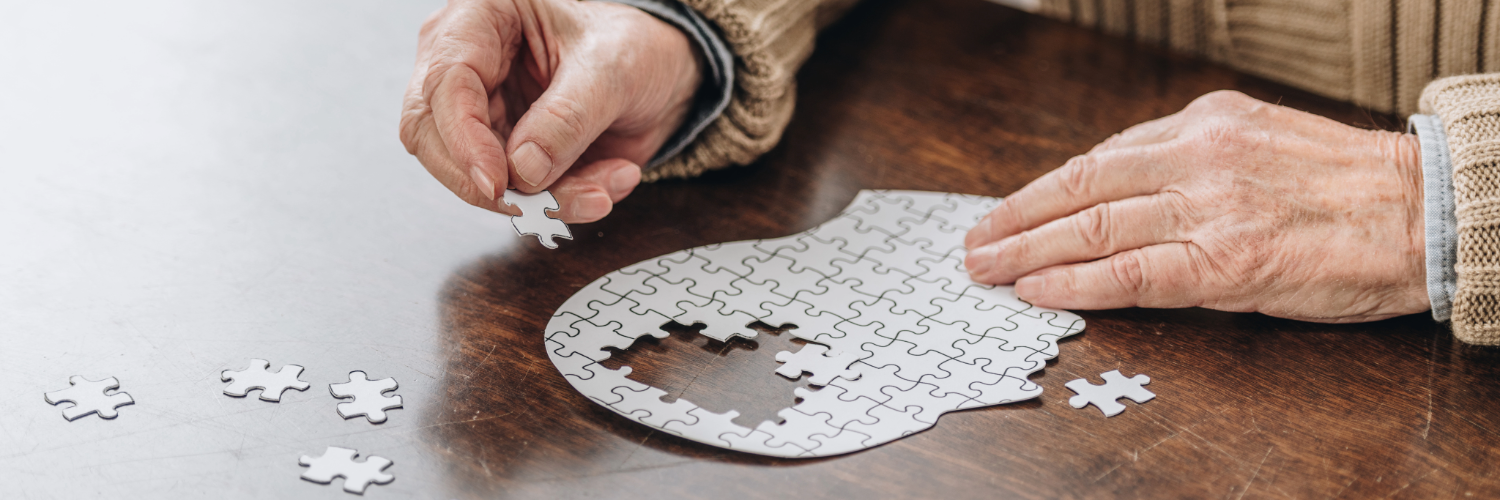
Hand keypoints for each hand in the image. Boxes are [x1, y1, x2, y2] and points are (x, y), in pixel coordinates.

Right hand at [400, 0, 702, 221]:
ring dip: (542, 198)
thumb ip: (568, 117)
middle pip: (433, 137)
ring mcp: (482, 113)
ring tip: (603, 189)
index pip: (444, 83)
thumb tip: (523, 168)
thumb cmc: (631, 47)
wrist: (661, 74)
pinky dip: (563, 201)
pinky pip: (517, 195)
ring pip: (475, 177)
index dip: (463, 140)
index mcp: (480, 19)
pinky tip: (610, 180)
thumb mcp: (612, 69)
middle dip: (488, 182)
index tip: (498, 182)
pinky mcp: (505, 153)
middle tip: (542, 206)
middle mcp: (468, 66)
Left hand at [964, 91, 1427, 322]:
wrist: (1422, 211)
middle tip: (974, 244)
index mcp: (1203, 123)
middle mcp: (1196, 158)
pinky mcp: (1225, 262)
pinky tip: (1038, 291)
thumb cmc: (1343, 186)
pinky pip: (1131, 274)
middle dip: (1015, 219)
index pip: (1098, 159)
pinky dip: (1075, 283)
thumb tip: (1118, 190)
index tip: (1005, 211)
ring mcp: (1208, 209)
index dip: (1041, 191)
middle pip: (1080, 190)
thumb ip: (1190, 159)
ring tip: (987, 270)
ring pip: (1092, 229)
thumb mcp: (1257, 141)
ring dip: (1027, 252)